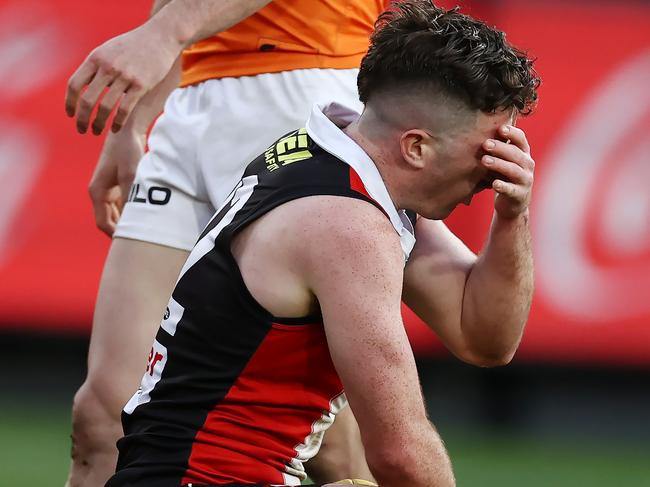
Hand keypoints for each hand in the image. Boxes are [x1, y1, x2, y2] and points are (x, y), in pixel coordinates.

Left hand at [65, 21, 179, 134]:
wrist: (160, 37)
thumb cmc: (133, 45)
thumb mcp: (108, 50)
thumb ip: (95, 67)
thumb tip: (83, 87)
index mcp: (95, 58)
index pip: (74, 84)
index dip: (70, 102)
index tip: (70, 114)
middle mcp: (107, 67)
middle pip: (87, 99)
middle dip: (82, 119)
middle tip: (82, 130)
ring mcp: (124, 76)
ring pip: (105, 107)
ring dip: (98, 123)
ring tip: (96, 131)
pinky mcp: (141, 85)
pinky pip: (125, 109)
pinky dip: (117, 122)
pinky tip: (115, 129)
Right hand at [88, 128, 145, 235]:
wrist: (126, 130)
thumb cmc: (127, 151)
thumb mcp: (131, 175)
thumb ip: (130, 196)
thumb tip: (133, 217)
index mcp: (97, 192)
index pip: (103, 223)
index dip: (117, 235)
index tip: (132, 242)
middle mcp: (100, 193)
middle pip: (110, 221)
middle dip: (124, 230)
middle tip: (143, 239)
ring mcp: (108, 190)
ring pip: (117, 214)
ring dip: (128, 221)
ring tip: (146, 229)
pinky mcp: (117, 186)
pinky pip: (123, 205)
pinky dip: (132, 211)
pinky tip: (147, 215)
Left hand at [481, 124, 534, 218]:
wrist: (512, 204)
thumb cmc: (505, 177)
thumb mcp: (504, 161)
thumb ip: (497, 149)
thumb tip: (478, 132)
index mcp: (523, 154)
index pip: (521, 139)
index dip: (512, 133)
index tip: (500, 128)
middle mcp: (527, 165)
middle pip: (516, 154)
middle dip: (500, 148)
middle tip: (485, 144)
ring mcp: (525, 180)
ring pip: (513, 170)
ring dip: (499, 164)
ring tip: (485, 160)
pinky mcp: (519, 194)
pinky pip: (511, 189)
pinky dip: (503, 186)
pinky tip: (495, 183)